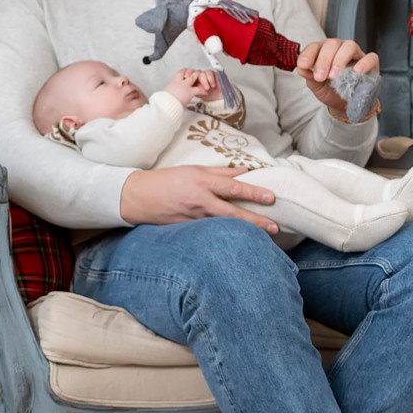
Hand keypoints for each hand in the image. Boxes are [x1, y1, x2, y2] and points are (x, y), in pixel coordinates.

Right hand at [119, 165, 278, 233]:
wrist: (137, 197)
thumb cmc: (167, 179)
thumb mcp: (194, 170)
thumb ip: (221, 172)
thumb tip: (245, 171)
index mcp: (202, 183)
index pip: (233, 187)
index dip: (253, 192)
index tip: (271, 198)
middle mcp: (200, 201)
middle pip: (233, 212)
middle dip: (255, 221)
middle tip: (275, 227)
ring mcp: (193, 218)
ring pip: (223, 226)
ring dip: (244, 232)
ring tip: (265, 238)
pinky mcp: (187, 230)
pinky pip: (210, 233)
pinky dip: (225, 237)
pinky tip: (239, 242)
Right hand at [163, 69, 217, 104]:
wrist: (165, 103)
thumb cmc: (164, 100)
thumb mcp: (166, 91)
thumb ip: (170, 89)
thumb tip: (168, 91)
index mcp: (174, 81)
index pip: (181, 72)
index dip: (186, 72)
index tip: (189, 74)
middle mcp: (180, 81)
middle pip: (189, 71)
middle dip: (195, 72)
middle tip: (199, 73)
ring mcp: (185, 86)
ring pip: (194, 76)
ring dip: (200, 77)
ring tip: (204, 80)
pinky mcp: (189, 92)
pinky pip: (199, 89)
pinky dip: (203, 91)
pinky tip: (206, 93)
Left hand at [295, 38, 377, 120]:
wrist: (346, 104)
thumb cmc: (331, 91)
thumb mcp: (316, 86)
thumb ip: (309, 76)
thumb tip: (302, 68)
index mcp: (323, 51)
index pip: (315, 46)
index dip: (308, 54)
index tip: (303, 65)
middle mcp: (339, 48)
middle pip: (332, 44)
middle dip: (324, 60)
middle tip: (320, 77)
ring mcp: (356, 54)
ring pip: (349, 46)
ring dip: (340, 60)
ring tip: (335, 76)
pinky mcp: (371, 63)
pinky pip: (370, 57)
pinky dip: (364, 63)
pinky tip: (357, 72)